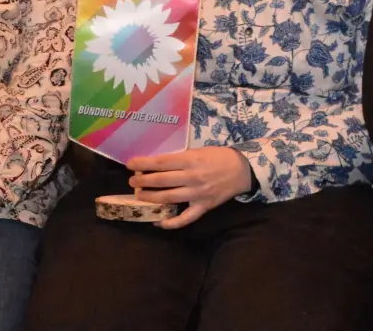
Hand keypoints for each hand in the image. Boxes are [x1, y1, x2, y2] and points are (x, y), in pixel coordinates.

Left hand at [128, 147, 252, 229]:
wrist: (242, 169)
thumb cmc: (219, 156)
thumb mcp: (199, 151)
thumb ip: (180, 157)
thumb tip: (158, 163)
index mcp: (190, 160)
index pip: (161, 162)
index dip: (143, 163)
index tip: (130, 164)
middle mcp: (192, 177)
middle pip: (161, 180)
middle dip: (142, 181)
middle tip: (132, 182)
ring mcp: (197, 194)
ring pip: (168, 198)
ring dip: (150, 198)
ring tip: (140, 196)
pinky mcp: (203, 206)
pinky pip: (185, 218)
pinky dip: (170, 223)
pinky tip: (158, 222)